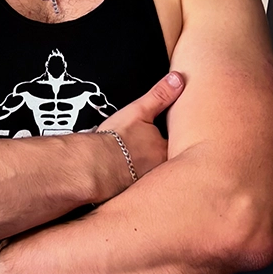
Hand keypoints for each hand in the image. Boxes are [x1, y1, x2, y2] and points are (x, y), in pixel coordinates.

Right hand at [95, 72, 183, 186]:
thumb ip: (160, 95)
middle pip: (164, 164)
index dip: (167, 141)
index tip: (163, 137)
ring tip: (135, 166)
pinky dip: (129, 184)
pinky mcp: (127, 196)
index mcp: (164, 151)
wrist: (93, 165)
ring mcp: (143, 185)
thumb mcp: (139, 111)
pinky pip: (133, 188)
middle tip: (147, 155)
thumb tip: (179, 78)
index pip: (173, 145)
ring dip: (144, 173)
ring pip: (150, 177)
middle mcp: (159, 172)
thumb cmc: (117, 138)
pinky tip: (120, 179)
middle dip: (159, 161)